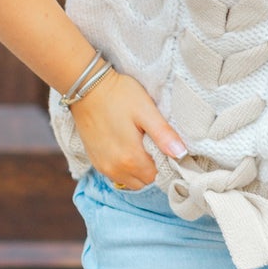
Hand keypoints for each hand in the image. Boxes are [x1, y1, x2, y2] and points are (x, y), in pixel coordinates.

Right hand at [70, 69, 187, 188]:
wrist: (86, 86)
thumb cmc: (119, 95)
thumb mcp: (146, 111)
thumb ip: (164, 135)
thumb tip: (181, 154)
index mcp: (131, 158)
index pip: (156, 177)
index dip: (164, 164)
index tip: (164, 147)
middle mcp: (115, 168)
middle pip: (143, 182)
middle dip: (151, 168)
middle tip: (152, 145)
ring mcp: (102, 166)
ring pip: (129, 181)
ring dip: (137, 170)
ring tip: (139, 146)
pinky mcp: (94, 160)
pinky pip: (115, 174)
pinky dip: (123, 167)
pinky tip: (125, 147)